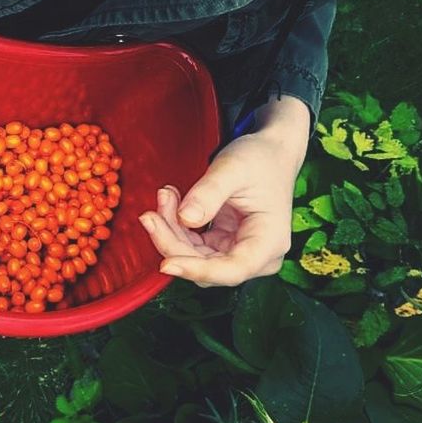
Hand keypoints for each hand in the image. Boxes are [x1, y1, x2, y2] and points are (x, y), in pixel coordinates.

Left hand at [140, 95, 310, 286]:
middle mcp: (258, 255)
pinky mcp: (224, 245)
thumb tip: (186, 218)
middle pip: (207, 266)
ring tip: (164, 197)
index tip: (166, 264)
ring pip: (195, 258)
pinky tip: (170, 202)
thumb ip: (208, 194)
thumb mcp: (233, 169)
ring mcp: (240, 252)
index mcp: (269, 242)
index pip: (232, 270)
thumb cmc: (259, 159)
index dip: (197, 270)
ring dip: (171, 232)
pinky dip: (176, 227)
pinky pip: (193, 246)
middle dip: (174, 243)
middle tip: (151, 214)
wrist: (270, 152)